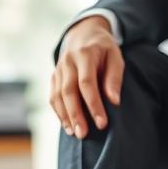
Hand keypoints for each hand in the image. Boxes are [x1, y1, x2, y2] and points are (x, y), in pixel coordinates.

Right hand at [50, 16, 123, 138]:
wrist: (82, 33)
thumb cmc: (103, 48)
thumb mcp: (115, 56)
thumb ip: (114, 77)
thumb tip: (114, 101)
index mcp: (84, 54)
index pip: (87, 83)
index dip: (93, 104)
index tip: (102, 123)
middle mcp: (67, 62)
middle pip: (68, 92)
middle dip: (76, 114)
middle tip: (84, 134)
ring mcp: (58, 70)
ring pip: (57, 96)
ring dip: (65, 116)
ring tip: (75, 133)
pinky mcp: (53, 77)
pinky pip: (52, 97)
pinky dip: (59, 112)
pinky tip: (67, 125)